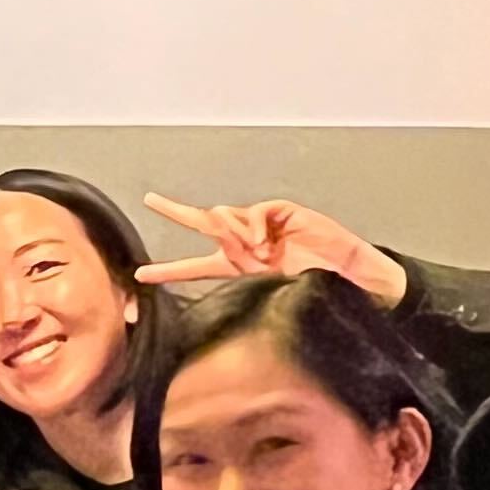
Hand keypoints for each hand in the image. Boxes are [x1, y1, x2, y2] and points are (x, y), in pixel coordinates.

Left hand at [136, 193, 408, 313]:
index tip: (140, 275)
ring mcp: (264, 225)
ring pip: (229, 218)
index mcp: (239, 267)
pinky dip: (254, 226)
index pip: (197, 268)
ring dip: (236, 236)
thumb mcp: (268, 286)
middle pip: (205, 224)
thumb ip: (242, 265)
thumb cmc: (314, 288)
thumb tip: (222, 236)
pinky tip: (264, 243)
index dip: (169, 271)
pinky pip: (255, 212)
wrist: (349, 279)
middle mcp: (247, 243)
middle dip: (177, 212)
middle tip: (151, 201)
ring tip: (258, 255)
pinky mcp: (282, 212)